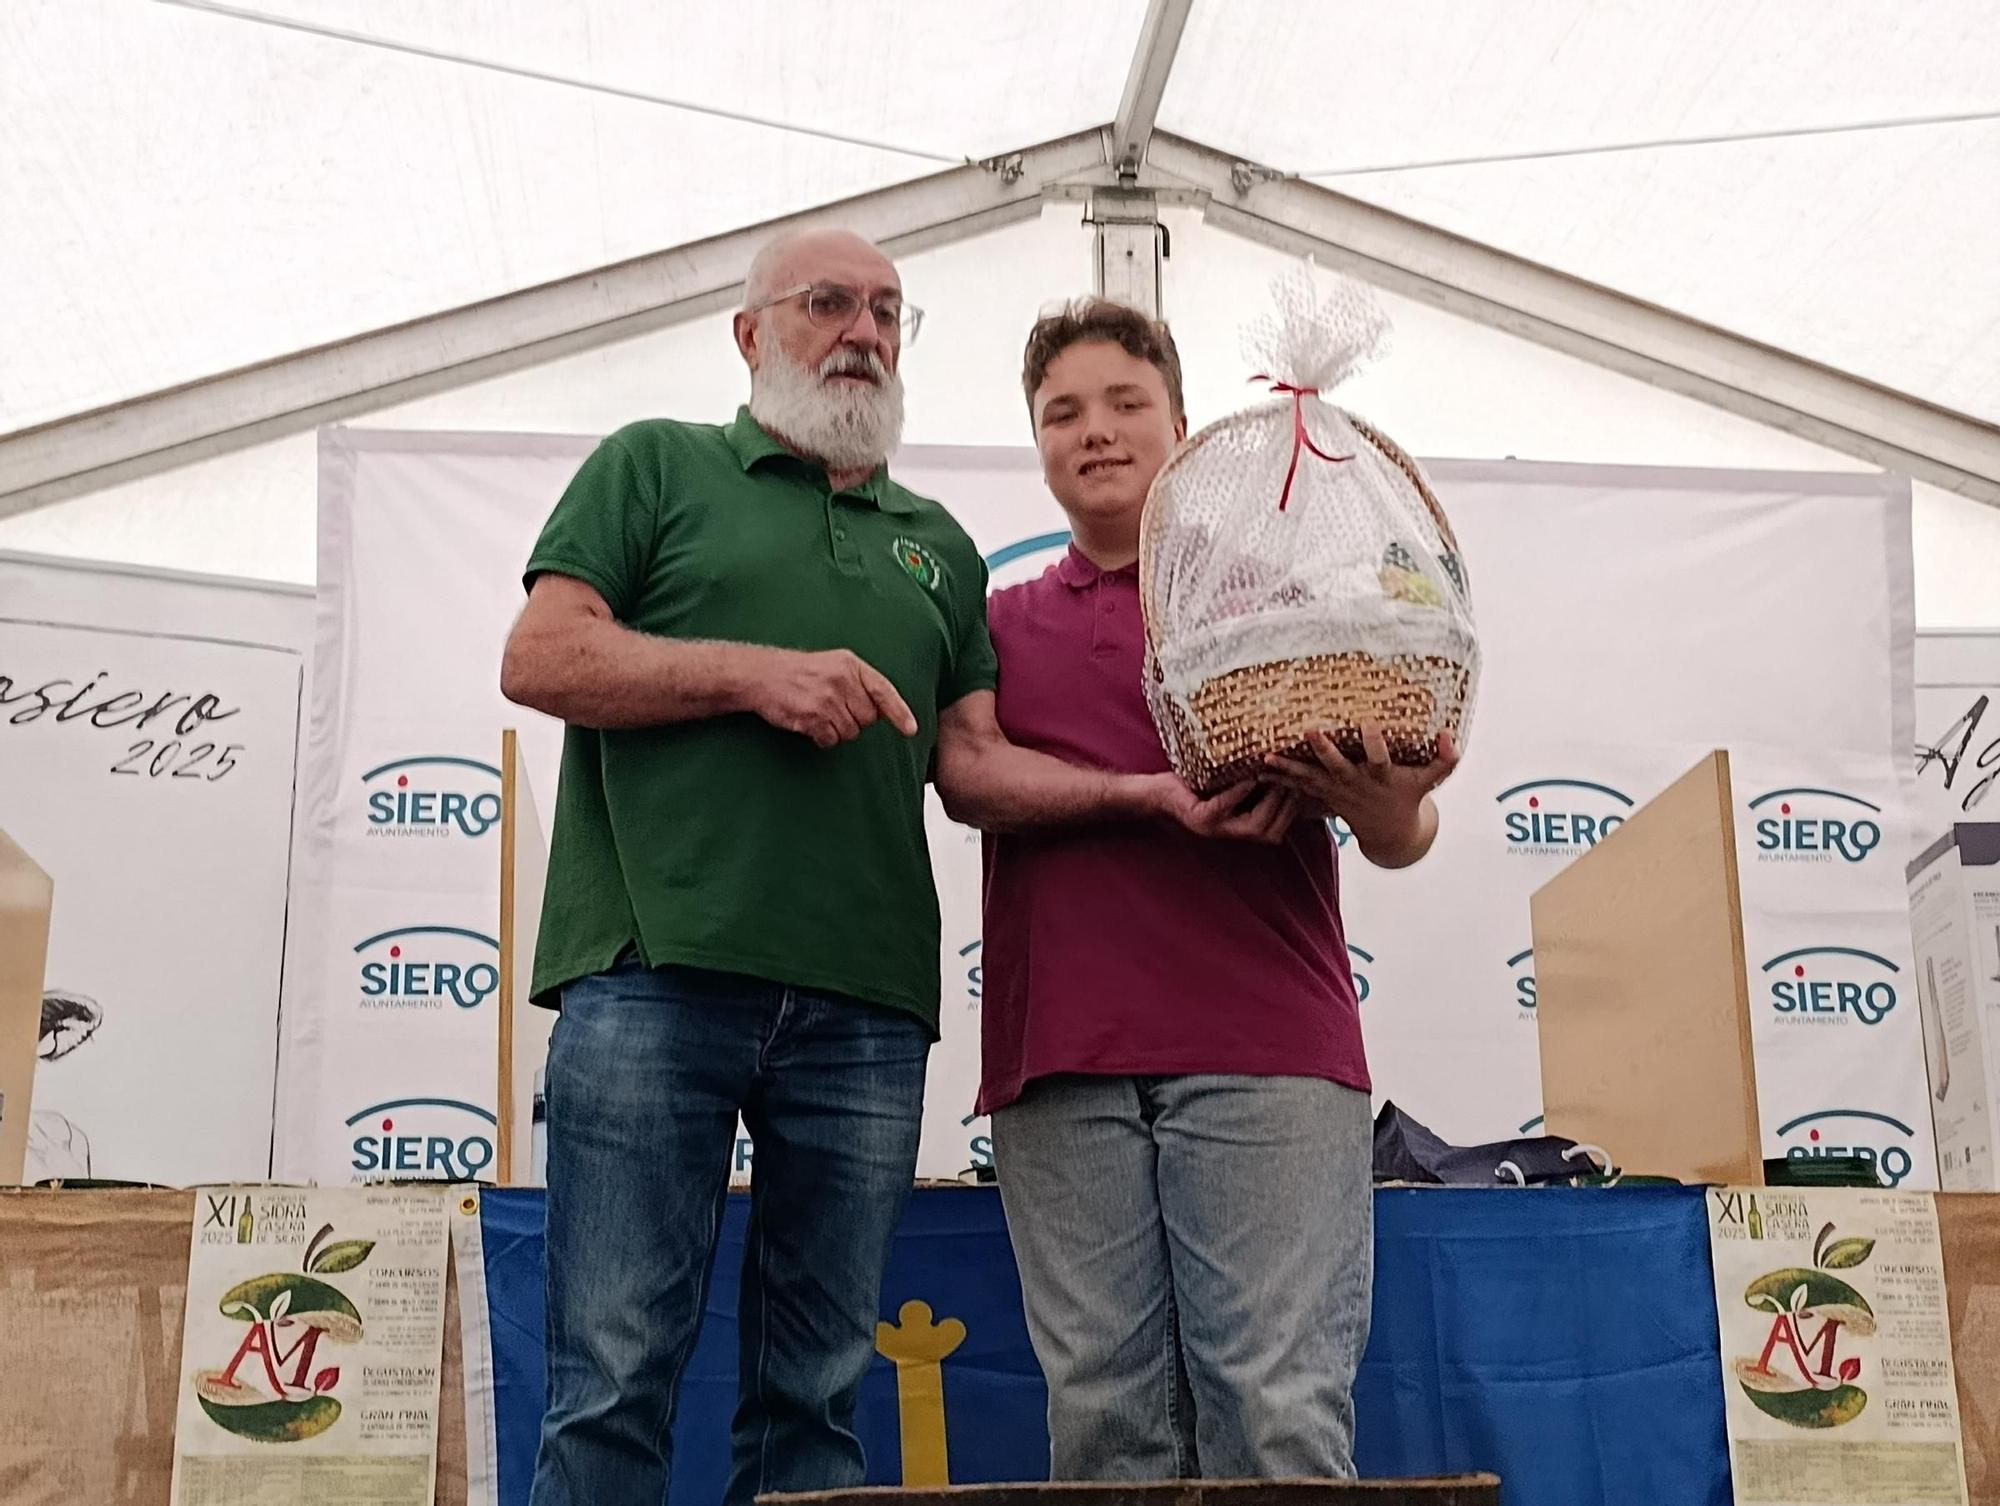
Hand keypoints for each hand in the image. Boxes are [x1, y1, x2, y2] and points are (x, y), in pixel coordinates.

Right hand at [745, 648, 918, 748]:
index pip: (884, 691)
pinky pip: (831, 740)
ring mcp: (827, 699)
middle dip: (856, 720)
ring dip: (837, 730)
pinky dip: (822, 737)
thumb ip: (859, 683)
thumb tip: (884, 711)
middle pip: (868, 718)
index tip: (911, 729)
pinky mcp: (813, 716)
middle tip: (835, 708)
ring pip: (850, 732)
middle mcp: (842, 680)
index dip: (900, 712)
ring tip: (819, 713)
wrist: (760, 674)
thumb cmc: (798, 671)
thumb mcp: (834, 664)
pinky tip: (810, 723)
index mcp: (850, 664)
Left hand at [1146, 775, 1305, 844]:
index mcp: (1238, 828)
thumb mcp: (1227, 787)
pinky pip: (1225, 807)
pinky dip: (1240, 792)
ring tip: (1276, 778)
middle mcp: (1229, 833)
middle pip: (1270, 834)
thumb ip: (1251, 788)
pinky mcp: (1199, 818)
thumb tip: (1282, 769)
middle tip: (1296, 783)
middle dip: (1287, 809)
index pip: (1276, 832)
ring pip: (1254, 826)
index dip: (1292, 815)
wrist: (1156, 794)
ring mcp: (1214, 828)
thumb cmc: (1193, 787)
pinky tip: (1249, 777)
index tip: (1304, 790)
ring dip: (1269, 802)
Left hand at [1263, 722, 1458, 858]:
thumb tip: (1450, 735)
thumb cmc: (1408, 796)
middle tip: (1308, 730)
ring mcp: (1335, 791)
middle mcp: (1355, 784)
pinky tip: (1257, 767)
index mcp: (1380, 777)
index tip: (1370, 722)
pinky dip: (1278, 778)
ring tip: (1266, 757)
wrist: (1387, 833)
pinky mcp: (1320, 795)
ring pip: (1309, 778)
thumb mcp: (1428, 781)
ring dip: (1288, 768)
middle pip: (1337, 766)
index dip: (1375, 743)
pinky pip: (1296, 786)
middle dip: (1324, 749)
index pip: (1380, 759)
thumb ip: (1444, 760)